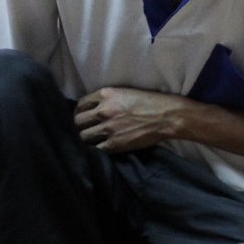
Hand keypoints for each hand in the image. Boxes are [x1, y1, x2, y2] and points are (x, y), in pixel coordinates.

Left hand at [74, 87, 194, 152]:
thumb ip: (107, 99)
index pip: (80, 104)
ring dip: (86, 139)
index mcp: (105, 95)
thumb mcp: (124, 92)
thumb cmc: (149, 102)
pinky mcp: (115, 143)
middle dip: (80, 126)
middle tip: (86, 129)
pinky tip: (100, 148)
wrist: (165, 117)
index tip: (83, 117)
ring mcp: (108, 128)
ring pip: (83, 136)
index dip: (79, 112)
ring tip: (92, 140)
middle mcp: (103, 110)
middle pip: (78, 121)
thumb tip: (95, 108)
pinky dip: (96, 150)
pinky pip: (96, 149)